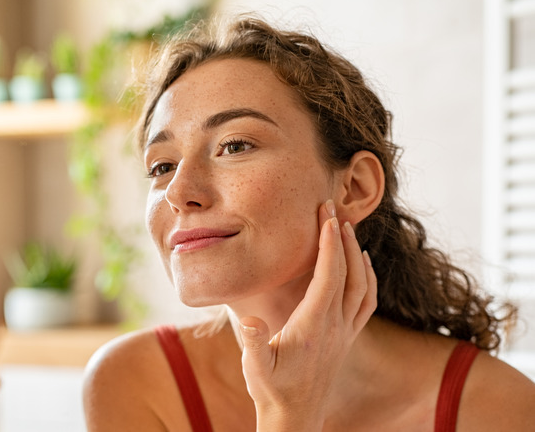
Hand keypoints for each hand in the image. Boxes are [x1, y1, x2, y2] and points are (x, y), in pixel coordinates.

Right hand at [239, 200, 376, 430]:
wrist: (295, 417)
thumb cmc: (271, 390)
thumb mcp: (256, 368)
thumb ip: (255, 343)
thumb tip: (252, 320)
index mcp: (314, 326)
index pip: (328, 275)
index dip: (329, 243)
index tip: (325, 215)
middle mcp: (336, 326)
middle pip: (349, 273)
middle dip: (342, 237)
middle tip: (332, 208)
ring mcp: (345, 332)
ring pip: (363, 285)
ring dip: (357, 254)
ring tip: (347, 229)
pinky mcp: (347, 338)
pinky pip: (367, 301)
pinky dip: (368, 277)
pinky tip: (362, 265)